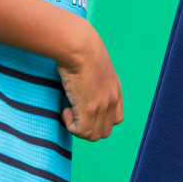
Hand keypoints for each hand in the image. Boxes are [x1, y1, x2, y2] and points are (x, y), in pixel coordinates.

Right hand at [55, 22, 122, 141]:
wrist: (79, 46)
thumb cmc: (81, 50)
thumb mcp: (95, 66)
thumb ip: (95, 80)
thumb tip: (82, 86)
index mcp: (116, 90)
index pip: (116, 119)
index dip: (100, 120)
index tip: (84, 109)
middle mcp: (112, 100)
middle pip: (105, 131)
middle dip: (89, 127)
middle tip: (75, 113)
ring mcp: (102, 106)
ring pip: (93, 135)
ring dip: (79, 128)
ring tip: (69, 110)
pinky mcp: (89, 109)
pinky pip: (81, 132)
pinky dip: (71, 125)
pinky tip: (65, 110)